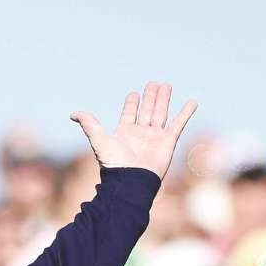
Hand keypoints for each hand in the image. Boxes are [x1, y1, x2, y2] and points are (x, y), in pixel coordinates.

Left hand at [71, 82, 197, 179]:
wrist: (132, 181)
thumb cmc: (115, 164)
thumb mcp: (99, 140)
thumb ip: (89, 125)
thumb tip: (73, 113)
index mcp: (125, 132)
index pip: (129, 113)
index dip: (131, 103)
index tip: (134, 94)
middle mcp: (141, 133)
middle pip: (147, 110)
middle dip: (150, 97)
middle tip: (153, 84)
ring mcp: (155, 137)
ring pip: (161, 113)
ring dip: (164, 100)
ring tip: (166, 85)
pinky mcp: (168, 141)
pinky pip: (179, 124)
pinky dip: (186, 113)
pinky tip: (192, 102)